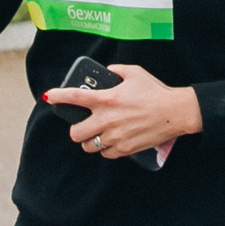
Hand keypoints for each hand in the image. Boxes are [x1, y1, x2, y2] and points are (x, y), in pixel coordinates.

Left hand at [43, 62, 201, 161]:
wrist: (175, 112)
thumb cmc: (155, 91)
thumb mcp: (135, 73)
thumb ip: (116, 71)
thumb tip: (108, 72)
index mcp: (107, 99)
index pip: (75, 97)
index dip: (58, 97)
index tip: (49, 97)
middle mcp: (107, 119)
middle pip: (75, 133)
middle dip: (76, 130)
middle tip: (83, 125)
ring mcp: (115, 136)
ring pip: (89, 146)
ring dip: (90, 141)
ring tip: (98, 135)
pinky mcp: (125, 148)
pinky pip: (106, 154)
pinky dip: (106, 149)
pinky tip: (111, 142)